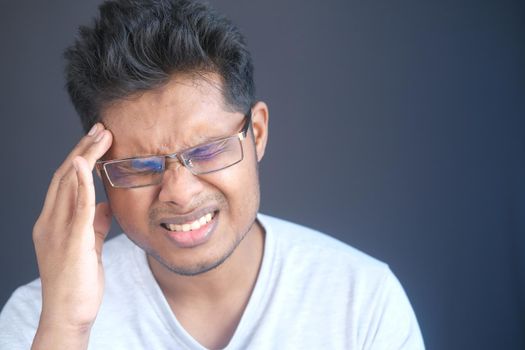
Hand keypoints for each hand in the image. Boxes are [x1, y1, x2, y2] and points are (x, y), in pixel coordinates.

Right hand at [32, 124, 112, 347]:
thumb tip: (106, 206)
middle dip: (83, 149)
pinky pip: (76, 206)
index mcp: (53, 222)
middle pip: (65, 176)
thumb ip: (94, 225)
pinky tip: (84, 162)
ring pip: (69, 184)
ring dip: (85, 156)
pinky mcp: (72, 241)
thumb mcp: (88, 246)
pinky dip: (80, 182)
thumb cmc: (78, 282)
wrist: (69, 314)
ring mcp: (58, 230)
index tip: (95, 140)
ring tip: (101, 136)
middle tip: (101, 128)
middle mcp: (50, 222)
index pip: (65, 182)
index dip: (80, 158)